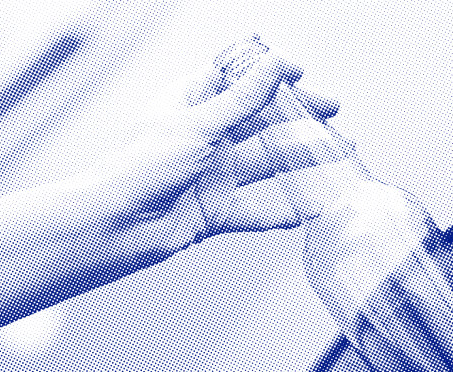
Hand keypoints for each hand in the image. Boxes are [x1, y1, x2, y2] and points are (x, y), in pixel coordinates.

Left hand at [0, 47, 344, 331]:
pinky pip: (254, 210)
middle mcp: (202, 138)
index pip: (235, 79)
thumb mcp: (198, 125)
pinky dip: (279, 211)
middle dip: (297, 116)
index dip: (267, 74)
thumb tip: (275, 65)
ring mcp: (210, 174)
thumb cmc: (141, 169)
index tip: (298, 72)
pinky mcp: (213, 211)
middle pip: (259, 120)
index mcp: (189, 105)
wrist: (116, 226)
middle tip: (333, 112)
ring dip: (300, 158)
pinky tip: (308, 207)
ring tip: (337, 153)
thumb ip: (242, 100)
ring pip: (264, 163)